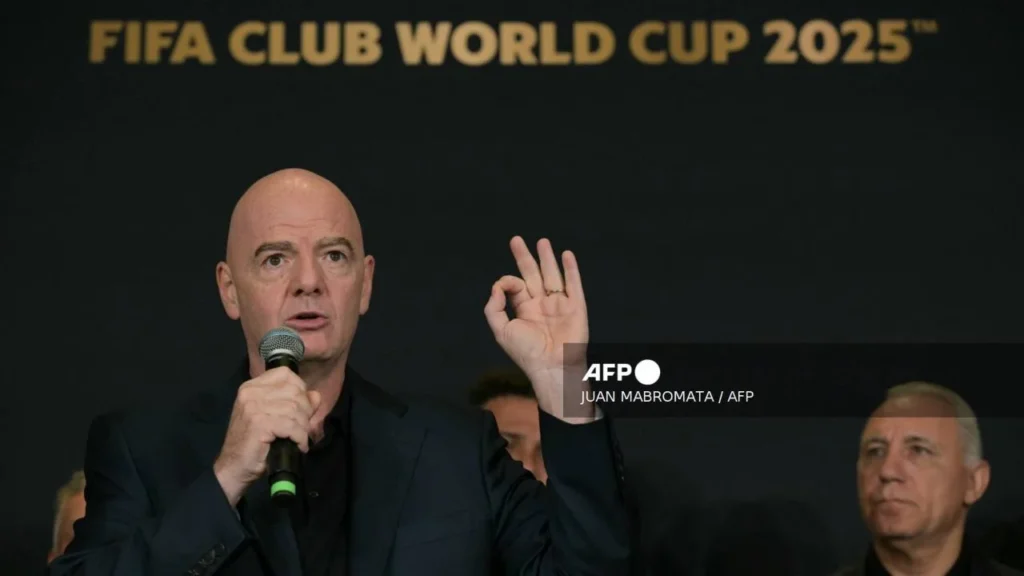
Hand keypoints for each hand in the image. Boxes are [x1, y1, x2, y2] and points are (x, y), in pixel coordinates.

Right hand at [213, 367, 321, 505]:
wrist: (233, 468)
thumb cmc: (254, 443)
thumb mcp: (274, 417)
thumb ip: (295, 403)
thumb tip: (315, 395)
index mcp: (252, 387)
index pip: (285, 374)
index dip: (300, 390)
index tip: (301, 408)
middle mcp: (251, 393)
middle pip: (294, 391)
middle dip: (305, 411)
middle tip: (301, 428)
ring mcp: (254, 407)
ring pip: (295, 409)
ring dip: (303, 427)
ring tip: (298, 438)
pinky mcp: (259, 423)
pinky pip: (292, 426)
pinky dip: (300, 438)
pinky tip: (298, 445)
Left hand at [484, 237, 589, 418]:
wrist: (552, 367)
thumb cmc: (526, 353)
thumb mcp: (501, 330)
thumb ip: (494, 307)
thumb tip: (497, 286)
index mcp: (525, 310)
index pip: (516, 285)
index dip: (509, 281)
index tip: (506, 286)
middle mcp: (542, 304)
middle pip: (533, 274)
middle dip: (525, 257)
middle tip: (516, 240)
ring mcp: (559, 304)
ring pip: (553, 275)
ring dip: (548, 258)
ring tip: (542, 241)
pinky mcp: (576, 307)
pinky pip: (574, 284)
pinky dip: (571, 269)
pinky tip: (567, 254)